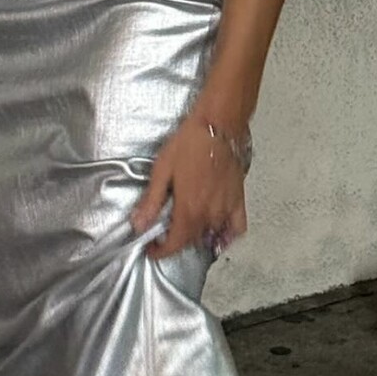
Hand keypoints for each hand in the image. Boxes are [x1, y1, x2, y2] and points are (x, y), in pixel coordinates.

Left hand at [131, 112, 247, 261]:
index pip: (175, 244)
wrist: (218, 124)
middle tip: (165, 233)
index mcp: (189, 208)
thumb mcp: (163, 169)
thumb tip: (138, 224)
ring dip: (197, 237)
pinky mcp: (238, 199)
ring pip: (211, 236)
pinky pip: (237, 228)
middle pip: (191, 241)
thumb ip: (152, 200)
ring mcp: (225, 208)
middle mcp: (209, 213)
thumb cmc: (190, 142)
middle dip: (176, 242)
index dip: (161, 251)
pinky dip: (228, 235)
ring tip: (187, 227)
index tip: (152, 248)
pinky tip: (219, 232)